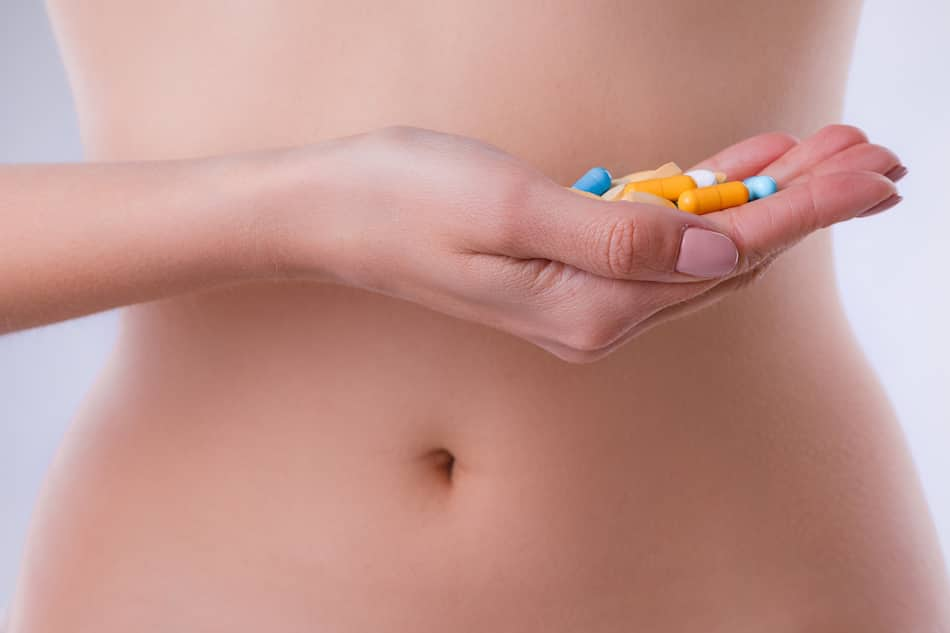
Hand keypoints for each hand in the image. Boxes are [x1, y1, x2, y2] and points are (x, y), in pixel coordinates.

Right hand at [276, 124, 902, 362]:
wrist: (335, 210)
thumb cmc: (409, 201)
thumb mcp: (512, 211)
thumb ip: (620, 241)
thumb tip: (721, 256)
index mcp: (591, 309)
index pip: (727, 258)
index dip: (807, 210)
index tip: (871, 171)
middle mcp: (597, 315)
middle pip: (728, 258)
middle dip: (804, 202)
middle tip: (874, 155)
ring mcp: (584, 293)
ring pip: (700, 246)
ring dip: (762, 198)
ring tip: (827, 152)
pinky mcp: (569, 264)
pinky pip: (658, 234)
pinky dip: (703, 200)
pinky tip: (739, 172)